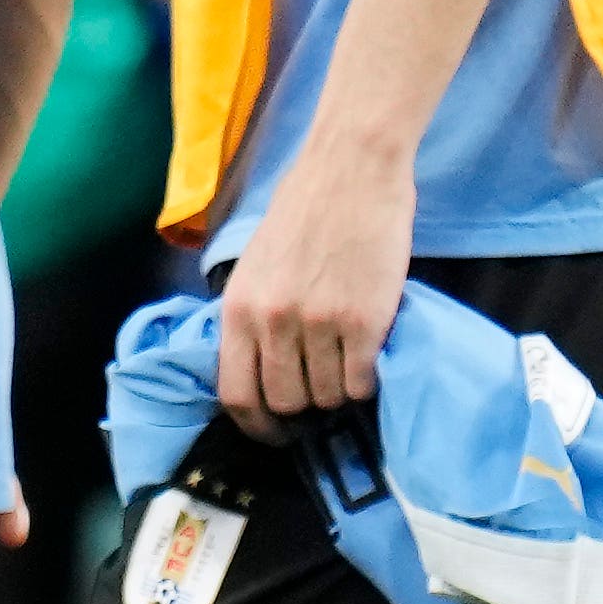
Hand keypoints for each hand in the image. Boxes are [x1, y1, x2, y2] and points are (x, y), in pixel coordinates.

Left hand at [216, 133, 414, 437]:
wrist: (350, 172)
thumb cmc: (302, 215)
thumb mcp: (254, 267)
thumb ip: (253, 316)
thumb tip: (259, 369)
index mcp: (237, 308)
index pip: (234, 392)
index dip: (255, 424)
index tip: (274, 431)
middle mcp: (271, 321)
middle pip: (283, 403)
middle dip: (302, 411)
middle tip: (320, 398)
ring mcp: (318, 323)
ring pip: (326, 397)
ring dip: (338, 394)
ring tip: (346, 369)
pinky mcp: (364, 321)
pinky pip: (361, 381)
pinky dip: (366, 384)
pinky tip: (369, 362)